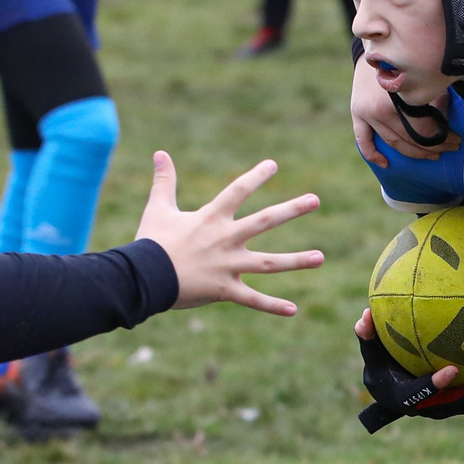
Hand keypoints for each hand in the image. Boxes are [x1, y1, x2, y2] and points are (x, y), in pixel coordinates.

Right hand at [137, 154, 323, 312]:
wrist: (142, 277)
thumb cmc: (151, 242)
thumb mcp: (158, 208)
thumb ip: (164, 181)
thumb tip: (160, 153)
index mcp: (211, 219)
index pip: (238, 191)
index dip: (255, 177)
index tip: (273, 165)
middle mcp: (226, 239)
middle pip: (264, 221)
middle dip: (291, 209)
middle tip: (316, 200)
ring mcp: (228, 266)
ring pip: (269, 263)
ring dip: (296, 261)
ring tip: (320, 258)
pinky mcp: (225, 290)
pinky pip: (253, 300)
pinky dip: (273, 306)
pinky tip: (294, 310)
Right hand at [352, 51, 458, 164]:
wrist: (374, 44)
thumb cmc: (404, 60)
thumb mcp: (423, 76)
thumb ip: (435, 96)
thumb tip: (448, 119)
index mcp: (400, 100)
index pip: (425, 130)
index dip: (443, 139)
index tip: (456, 140)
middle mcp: (380, 110)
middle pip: (410, 139)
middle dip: (432, 148)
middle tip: (448, 149)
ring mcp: (367, 113)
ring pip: (392, 143)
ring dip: (412, 153)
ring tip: (431, 155)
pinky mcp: (357, 113)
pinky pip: (363, 140)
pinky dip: (373, 153)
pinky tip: (385, 163)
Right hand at [355, 306, 463, 429]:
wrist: (391, 386)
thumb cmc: (380, 364)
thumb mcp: (371, 351)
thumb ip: (368, 336)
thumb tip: (364, 316)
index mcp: (402, 399)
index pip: (419, 396)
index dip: (435, 386)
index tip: (452, 370)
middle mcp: (425, 409)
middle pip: (451, 405)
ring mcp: (441, 409)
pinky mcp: (454, 404)